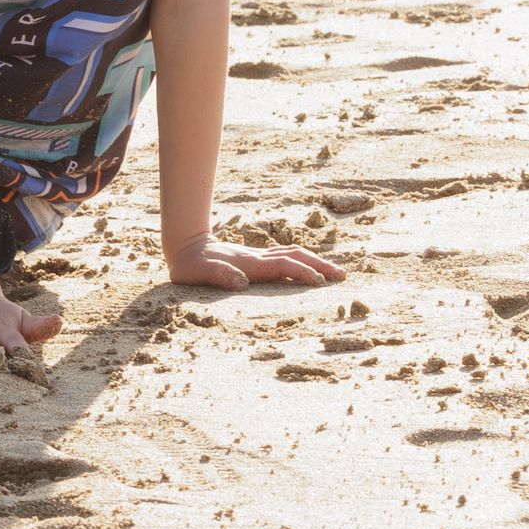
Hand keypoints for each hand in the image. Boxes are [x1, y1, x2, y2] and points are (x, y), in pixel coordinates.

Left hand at [165, 234, 349, 290]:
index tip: (320, 281)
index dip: (301, 272)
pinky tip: (310, 268)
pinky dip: (303, 261)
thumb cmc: (190, 266)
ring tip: (335, 273)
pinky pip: (286, 258)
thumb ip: (219, 276)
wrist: (185, 246)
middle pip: (295, 257)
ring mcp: (258, 257)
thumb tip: (241, 282)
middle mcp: (257, 258)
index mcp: (249, 265)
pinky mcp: (256, 260)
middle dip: (320, 266)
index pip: (282, 266)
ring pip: (293, 255)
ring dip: (315, 262)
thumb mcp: (199, 274)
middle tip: (342, 276)